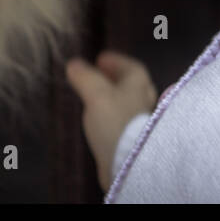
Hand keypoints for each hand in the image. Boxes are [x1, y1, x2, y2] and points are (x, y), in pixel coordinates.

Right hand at [65, 51, 158, 192]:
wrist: (128, 161)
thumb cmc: (114, 120)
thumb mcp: (96, 93)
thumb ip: (85, 77)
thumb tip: (74, 63)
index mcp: (140, 82)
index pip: (129, 65)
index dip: (114, 61)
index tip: (99, 59)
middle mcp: (145, 98)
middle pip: (129, 84)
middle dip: (113, 78)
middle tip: (95, 76)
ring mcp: (141, 119)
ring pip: (126, 102)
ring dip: (111, 97)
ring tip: (93, 96)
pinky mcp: (134, 138)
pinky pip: (122, 119)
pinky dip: (111, 114)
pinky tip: (99, 119)